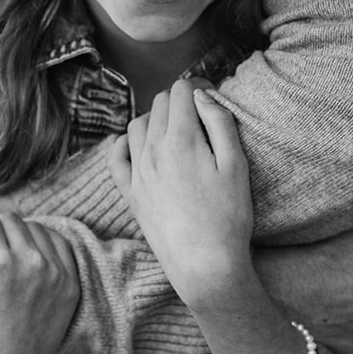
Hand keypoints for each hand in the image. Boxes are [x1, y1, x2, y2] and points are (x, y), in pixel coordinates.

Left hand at [109, 79, 255, 310]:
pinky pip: (116, 156)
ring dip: (156, 119)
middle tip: (199, 115)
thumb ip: (220, 123)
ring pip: (137, 124)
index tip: (211, 98)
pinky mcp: (130, 193)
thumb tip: (202, 95)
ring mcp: (137, 172)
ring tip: (176, 130)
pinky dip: (124, 143)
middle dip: (179, 101)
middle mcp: (152, 151)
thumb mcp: (237, 166)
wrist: (204, 266)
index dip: (198, 88)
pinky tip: (138, 145)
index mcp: (181, 140)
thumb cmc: (229, 218)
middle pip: (159, 103)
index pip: (180, 91)